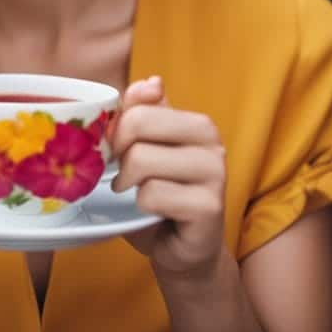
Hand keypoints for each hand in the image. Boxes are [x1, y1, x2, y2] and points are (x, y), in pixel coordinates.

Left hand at [109, 76, 227, 281]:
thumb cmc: (159, 196)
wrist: (181, 250)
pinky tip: (153, 213)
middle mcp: (213, 143)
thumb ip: (144, 114)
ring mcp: (216, 174)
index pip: (140, 105)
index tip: (115, 149)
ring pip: (141, 160)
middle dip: (118, 153)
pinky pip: (152, 194)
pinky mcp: (210, 206)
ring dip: (127, 183)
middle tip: (121, 174)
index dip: (116, 128)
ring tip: (136, 194)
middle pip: (138, 125)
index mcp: (198, 124)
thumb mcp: (145, 150)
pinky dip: (141, 206)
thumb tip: (152, 81)